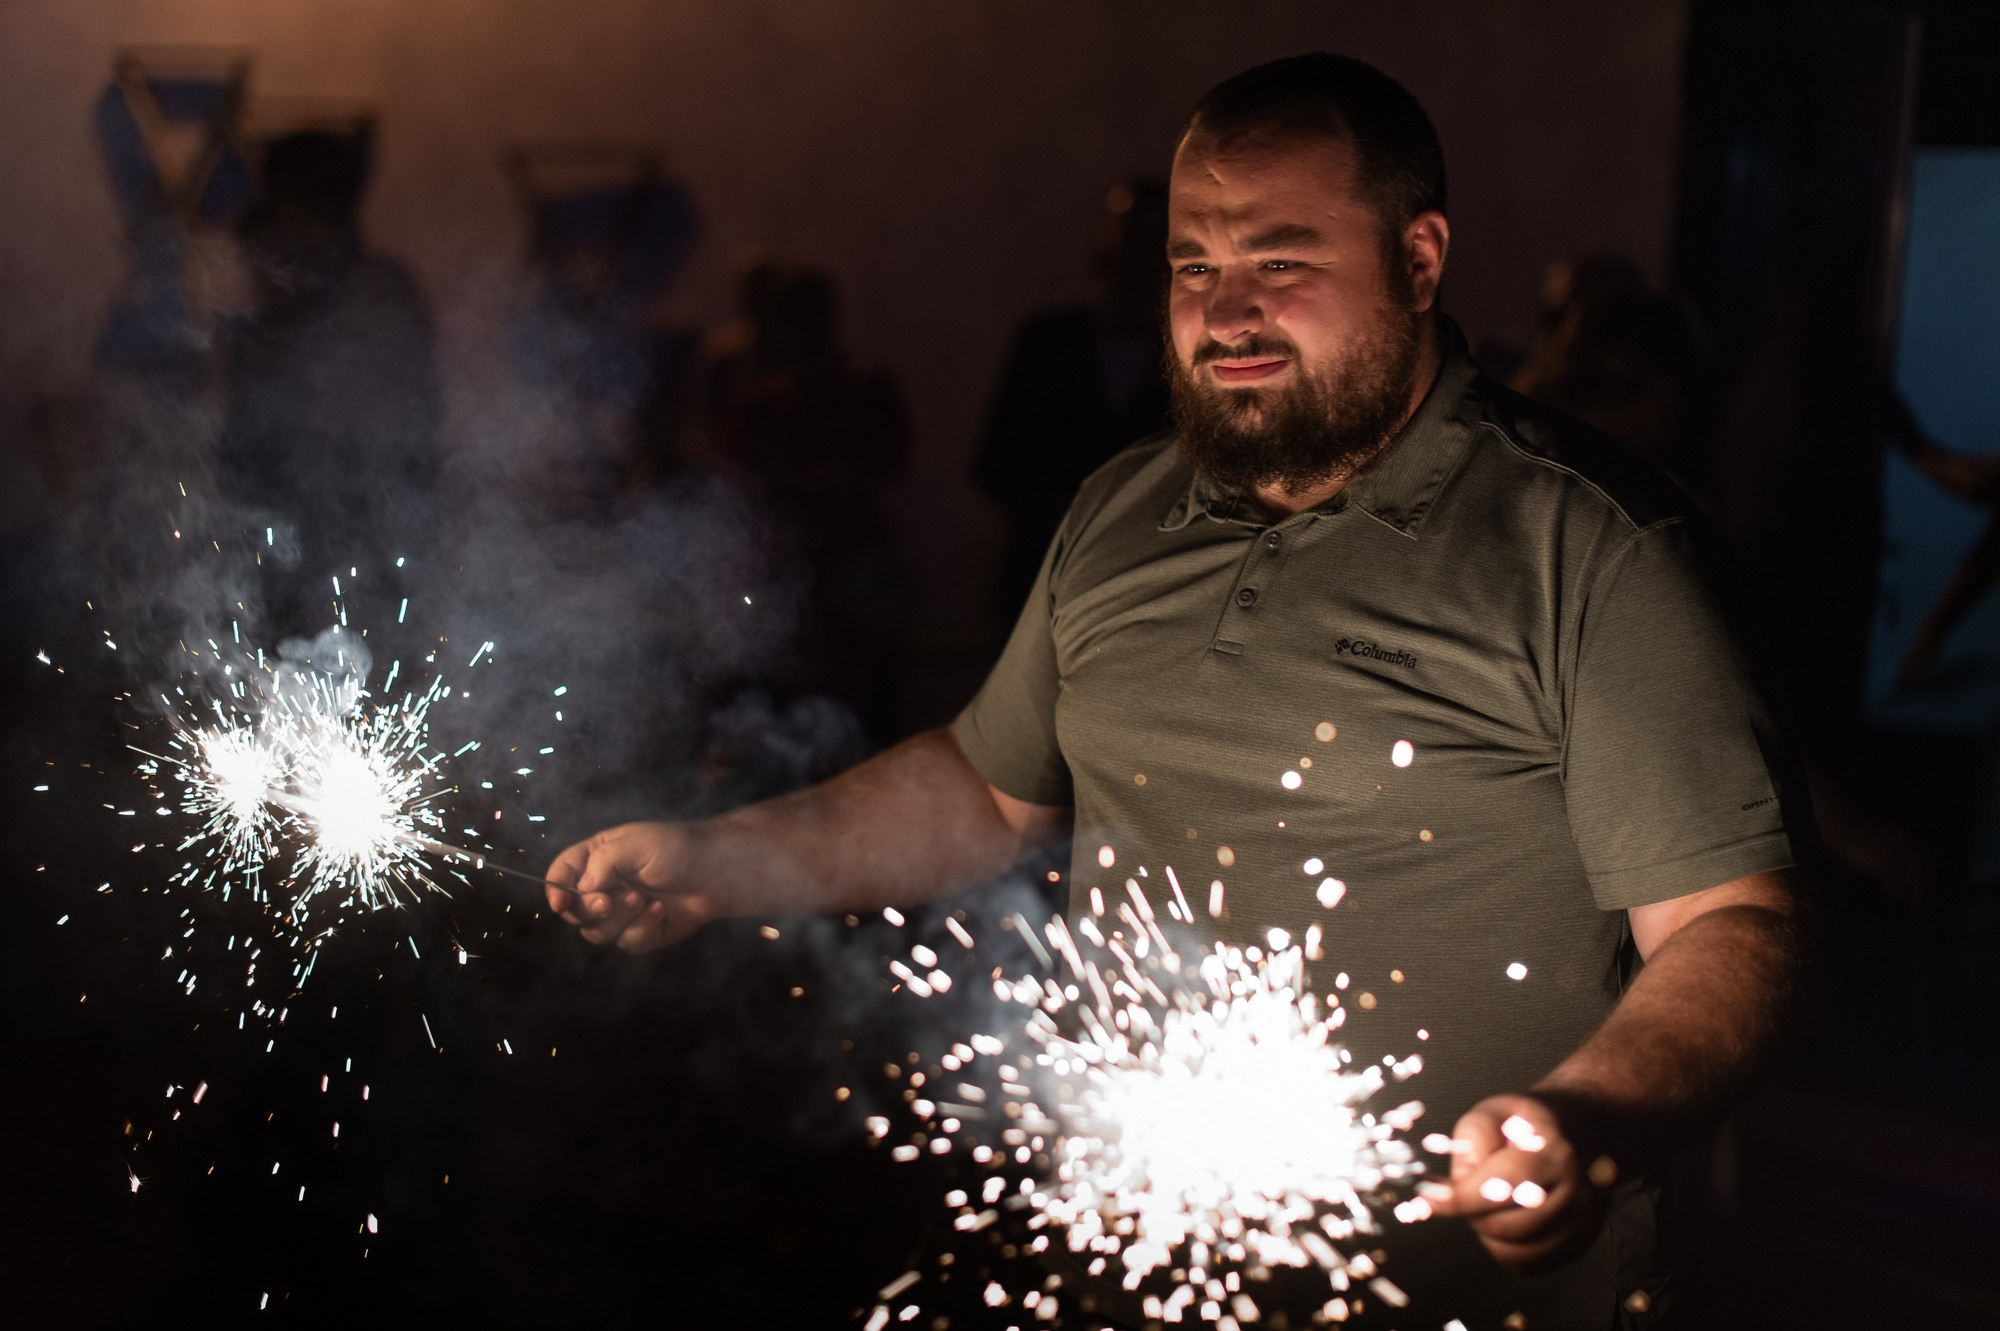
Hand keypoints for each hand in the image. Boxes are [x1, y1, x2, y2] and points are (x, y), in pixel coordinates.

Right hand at [544, 822, 712, 952]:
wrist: (717, 872)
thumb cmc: (677, 848)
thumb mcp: (636, 843)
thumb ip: (603, 862)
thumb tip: (582, 888)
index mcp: (596, 859)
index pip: (562, 874)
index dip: (555, 889)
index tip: (561, 902)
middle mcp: (604, 887)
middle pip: (574, 911)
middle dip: (590, 909)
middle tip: (611, 900)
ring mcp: (621, 912)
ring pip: (597, 932)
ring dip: (619, 919)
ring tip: (644, 900)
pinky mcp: (640, 933)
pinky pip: (627, 942)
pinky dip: (642, 929)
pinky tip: (661, 911)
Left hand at [1420, 1093, 1608, 1271]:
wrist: (1582, 1130)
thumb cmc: (1532, 1123)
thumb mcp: (1496, 1111)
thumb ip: (1471, 1140)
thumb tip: (1458, 1182)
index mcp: (1554, 1152)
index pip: (1500, 1187)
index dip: (1458, 1199)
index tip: (1429, 1202)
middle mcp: (1575, 1191)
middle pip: (1504, 1224)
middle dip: (1471, 1212)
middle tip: (1467, 1190)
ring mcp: (1582, 1221)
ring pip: (1514, 1249)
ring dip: (1488, 1231)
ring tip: (1490, 1201)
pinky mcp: (1579, 1243)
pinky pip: (1528, 1263)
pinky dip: (1506, 1248)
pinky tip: (1506, 1220)